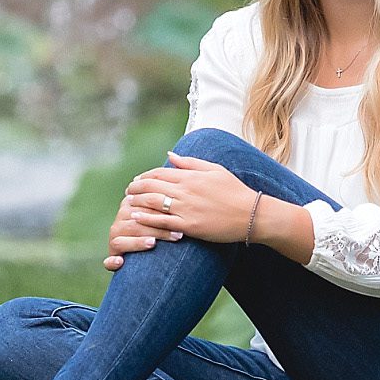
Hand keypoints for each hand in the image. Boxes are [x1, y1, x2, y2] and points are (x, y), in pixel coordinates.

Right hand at [102, 192, 175, 270]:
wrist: (150, 251)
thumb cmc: (165, 225)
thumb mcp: (167, 210)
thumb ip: (170, 195)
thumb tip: (186, 172)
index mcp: (132, 203)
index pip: (145, 203)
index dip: (163, 209)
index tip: (181, 215)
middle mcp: (122, 219)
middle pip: (136, 220)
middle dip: (156, 227)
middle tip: (177, 234)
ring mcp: (116, 237)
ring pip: (124, 238)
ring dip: (139, 242)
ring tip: (153, 243)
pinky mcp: (113, 256)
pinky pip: (109, 260)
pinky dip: (113, 261)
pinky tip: (121, 262)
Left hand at [112, 150, 258, 255]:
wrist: (251, 214)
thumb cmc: (235, 191)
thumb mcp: (215, 169)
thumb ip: (190, 162)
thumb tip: (170, 154)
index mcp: (191, 176)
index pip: (160, 172)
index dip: (145, 176)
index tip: (137, 180)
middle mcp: (185, 190)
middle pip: (152, 186)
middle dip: (136, 187)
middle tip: (128, 191)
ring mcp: (185, 208)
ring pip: (152, 202)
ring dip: (136, 201)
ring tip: (128, 203)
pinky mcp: (188, 225)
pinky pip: (161, 221)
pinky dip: (145, 218)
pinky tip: (135, 218)